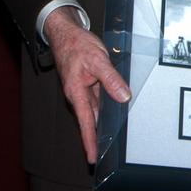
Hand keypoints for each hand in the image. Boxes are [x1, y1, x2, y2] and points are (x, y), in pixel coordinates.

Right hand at [44, 6, 130, 163]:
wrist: (66, 34)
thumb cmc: (77, 46)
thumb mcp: (97, 60)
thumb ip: (111, 79)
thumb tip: (123, 97)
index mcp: (76, 92)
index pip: (86, 122)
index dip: (89, 140)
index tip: (92, 157)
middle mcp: (78, 94)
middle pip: (90, 119)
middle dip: (96, 136)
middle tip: (105, 152)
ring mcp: (83, 89)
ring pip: (96, 109)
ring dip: (102, 122)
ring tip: (110, 138)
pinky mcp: (88, 83)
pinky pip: (98, 98)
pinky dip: (105, 106)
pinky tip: (114, 110)